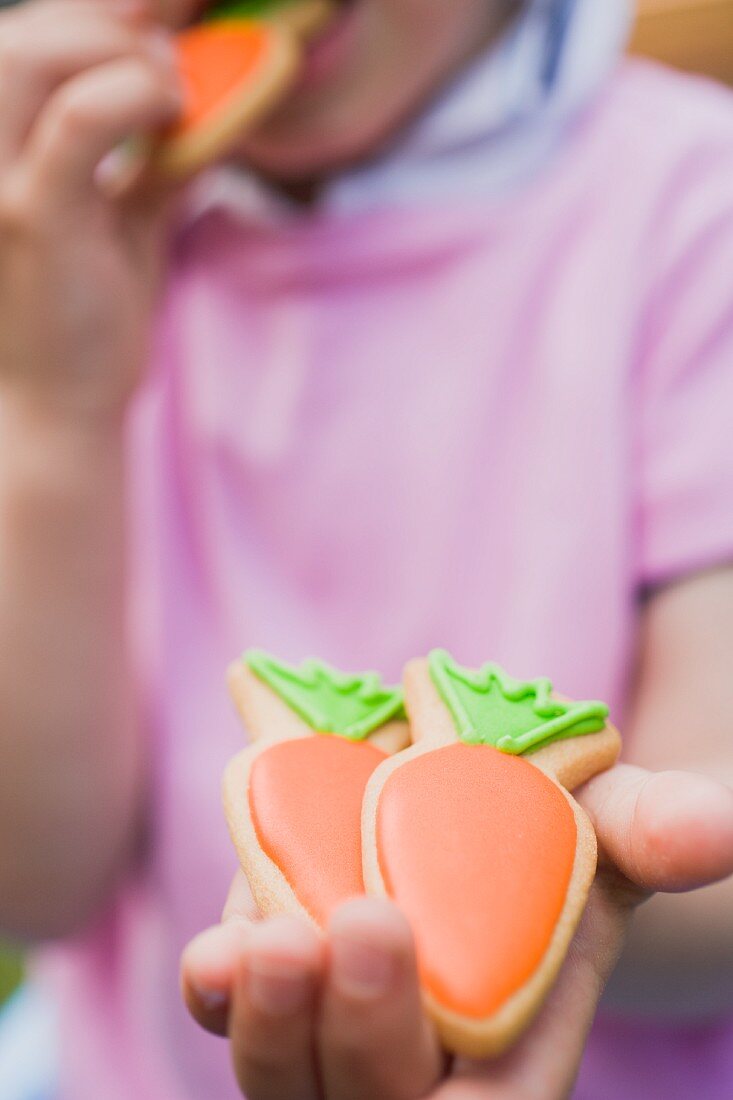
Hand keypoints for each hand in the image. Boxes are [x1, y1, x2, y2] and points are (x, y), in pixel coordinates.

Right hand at [0, 0, 189, 418]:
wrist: (59, 409)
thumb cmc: (86, 323)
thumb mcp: (125, 228)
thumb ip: (156, 169)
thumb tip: (213, 116)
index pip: (31, 45)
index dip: (100, 14)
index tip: (171, 8)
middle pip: (25, 34)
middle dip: (111, 19)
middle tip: (181, 36)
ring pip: (32, 55)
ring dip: (115, 50)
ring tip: (173, 85)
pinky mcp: (28, 219)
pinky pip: (77, 125)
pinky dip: (130, 99)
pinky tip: (172, 111)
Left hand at [181, 764, 732, 1099]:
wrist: (462, 794)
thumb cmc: (555, 826)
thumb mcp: (609, 823)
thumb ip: (657, 830)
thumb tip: (719, 823)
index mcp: (513, 1050)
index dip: (446, 1074)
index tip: (436, 967)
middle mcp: (415, 1059)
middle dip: (354, 1038)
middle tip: (351, 930)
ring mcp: (328, 1023)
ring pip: (285, 1083)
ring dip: (269, 1029)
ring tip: (260, 947)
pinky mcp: (271, 973)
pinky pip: (227, 1014)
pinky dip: (218, 994)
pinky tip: (218, 954)